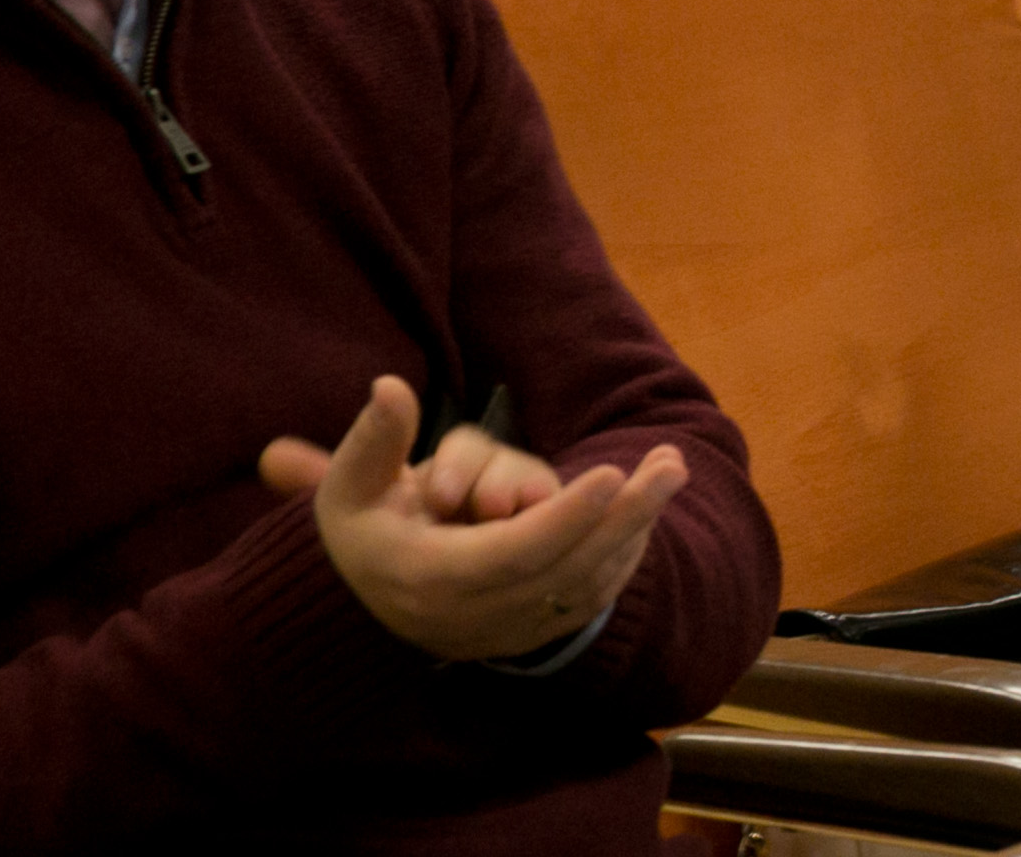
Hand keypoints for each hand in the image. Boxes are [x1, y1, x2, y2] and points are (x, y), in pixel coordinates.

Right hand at [258, 375, 690, 662]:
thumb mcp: (349, 487)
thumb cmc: (361, 531)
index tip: (611, 475)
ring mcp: (506, 631)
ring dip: (635, 530)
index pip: (511, 555)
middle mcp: (474, 615)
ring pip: (586, 587)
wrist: (360, 608)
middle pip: (565, 571)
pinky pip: (588, 599)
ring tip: (670, 470)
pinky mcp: (528, 634)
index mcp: (430, 578)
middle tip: (671, 464)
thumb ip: (374, 440)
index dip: (565, 519)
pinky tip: (648, 508)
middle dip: (624, 517)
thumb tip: (390, 386)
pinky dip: (624, 556)